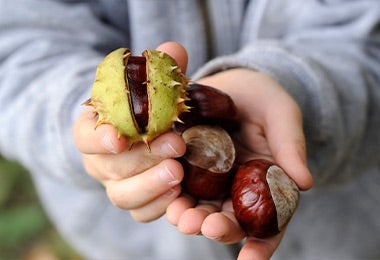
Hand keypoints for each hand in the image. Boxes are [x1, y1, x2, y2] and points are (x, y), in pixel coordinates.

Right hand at [72, 42, 188, 221]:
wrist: (144, 134)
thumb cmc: (144, 108)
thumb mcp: (149, 86)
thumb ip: (159, 69)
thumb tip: (174, 50)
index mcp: (95, 130)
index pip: (84, 136)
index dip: (98, 139)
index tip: (119, 138)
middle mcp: (100, 162)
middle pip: (108, 168)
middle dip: (142, 158)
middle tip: (176, 146)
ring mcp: (116, 184)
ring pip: (122, 196)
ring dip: (151, 186)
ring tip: (180, 173)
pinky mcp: (136, 202)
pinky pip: (141, 213)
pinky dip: (159, 205)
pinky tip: (180, 193)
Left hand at [166, 68, 312, 258]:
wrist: (233, 84)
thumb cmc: (263, 99)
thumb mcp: (281, 115)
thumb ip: (291, 145)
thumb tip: (305, 182)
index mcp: (266, 182)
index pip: (269, 220)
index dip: (263, 243)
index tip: (251, 259)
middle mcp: (236, 187)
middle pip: (230, 218)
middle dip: (218, 227)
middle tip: (206, 226)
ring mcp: (210, 179)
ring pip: (201, 206)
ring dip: (190, 216)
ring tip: (181, 217)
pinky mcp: (186, 165)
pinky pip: (178, 184)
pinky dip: (172, 193)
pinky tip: (166, 198)